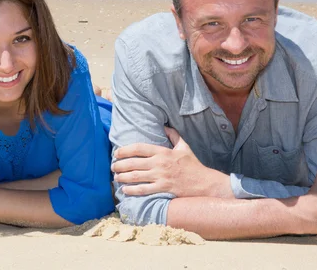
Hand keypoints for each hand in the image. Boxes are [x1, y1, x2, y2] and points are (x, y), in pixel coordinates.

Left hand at [112, 127, 231, 197]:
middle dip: (120, 165)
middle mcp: (160, 163)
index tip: (116, 153)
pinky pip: (144, 190)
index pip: (139, 148)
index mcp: (163, 152)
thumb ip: (173, 135)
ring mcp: (161, 177)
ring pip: (136, 176)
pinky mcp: (163, 188)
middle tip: (113, 167)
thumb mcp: (184, 146)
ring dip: (123, 177)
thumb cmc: (193, 165)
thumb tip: (164, 126)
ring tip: (116, 178)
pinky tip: (125, 190)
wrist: (203, 182)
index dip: (125, 150)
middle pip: (134, 163)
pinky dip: (132, 190)